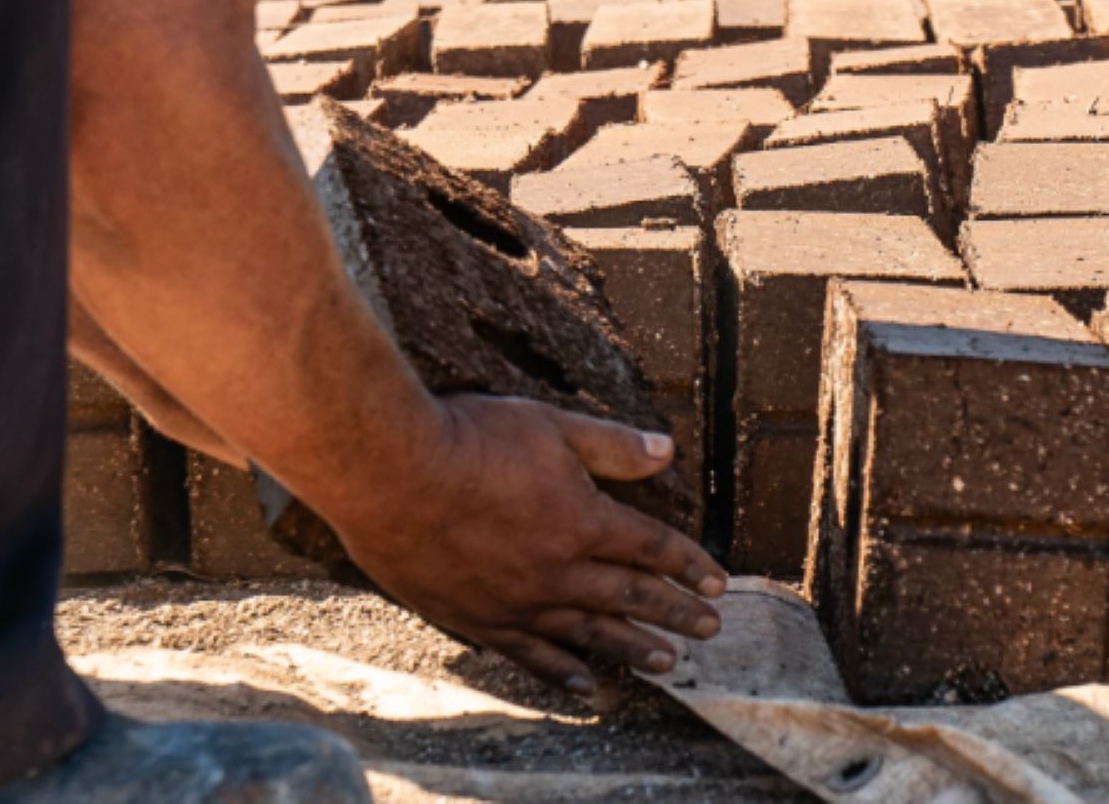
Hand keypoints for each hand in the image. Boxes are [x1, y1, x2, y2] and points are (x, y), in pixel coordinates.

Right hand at [319, 393, 727, 692]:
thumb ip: (610, 445)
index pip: (652, 547)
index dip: (689, 564)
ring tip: (668, 664)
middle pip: (632, 597)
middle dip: (675, 613)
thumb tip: (667, 451)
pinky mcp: (478, 618)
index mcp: (583, 521)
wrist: (388, 474)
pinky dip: (562, 671)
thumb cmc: (468, 439)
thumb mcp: (549, 425)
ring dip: (634, 648)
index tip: (719, 583)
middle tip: (709, 632)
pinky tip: (585, 683)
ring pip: (590, 633)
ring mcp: (519, 602)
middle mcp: (559, 570)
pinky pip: (531, 654)